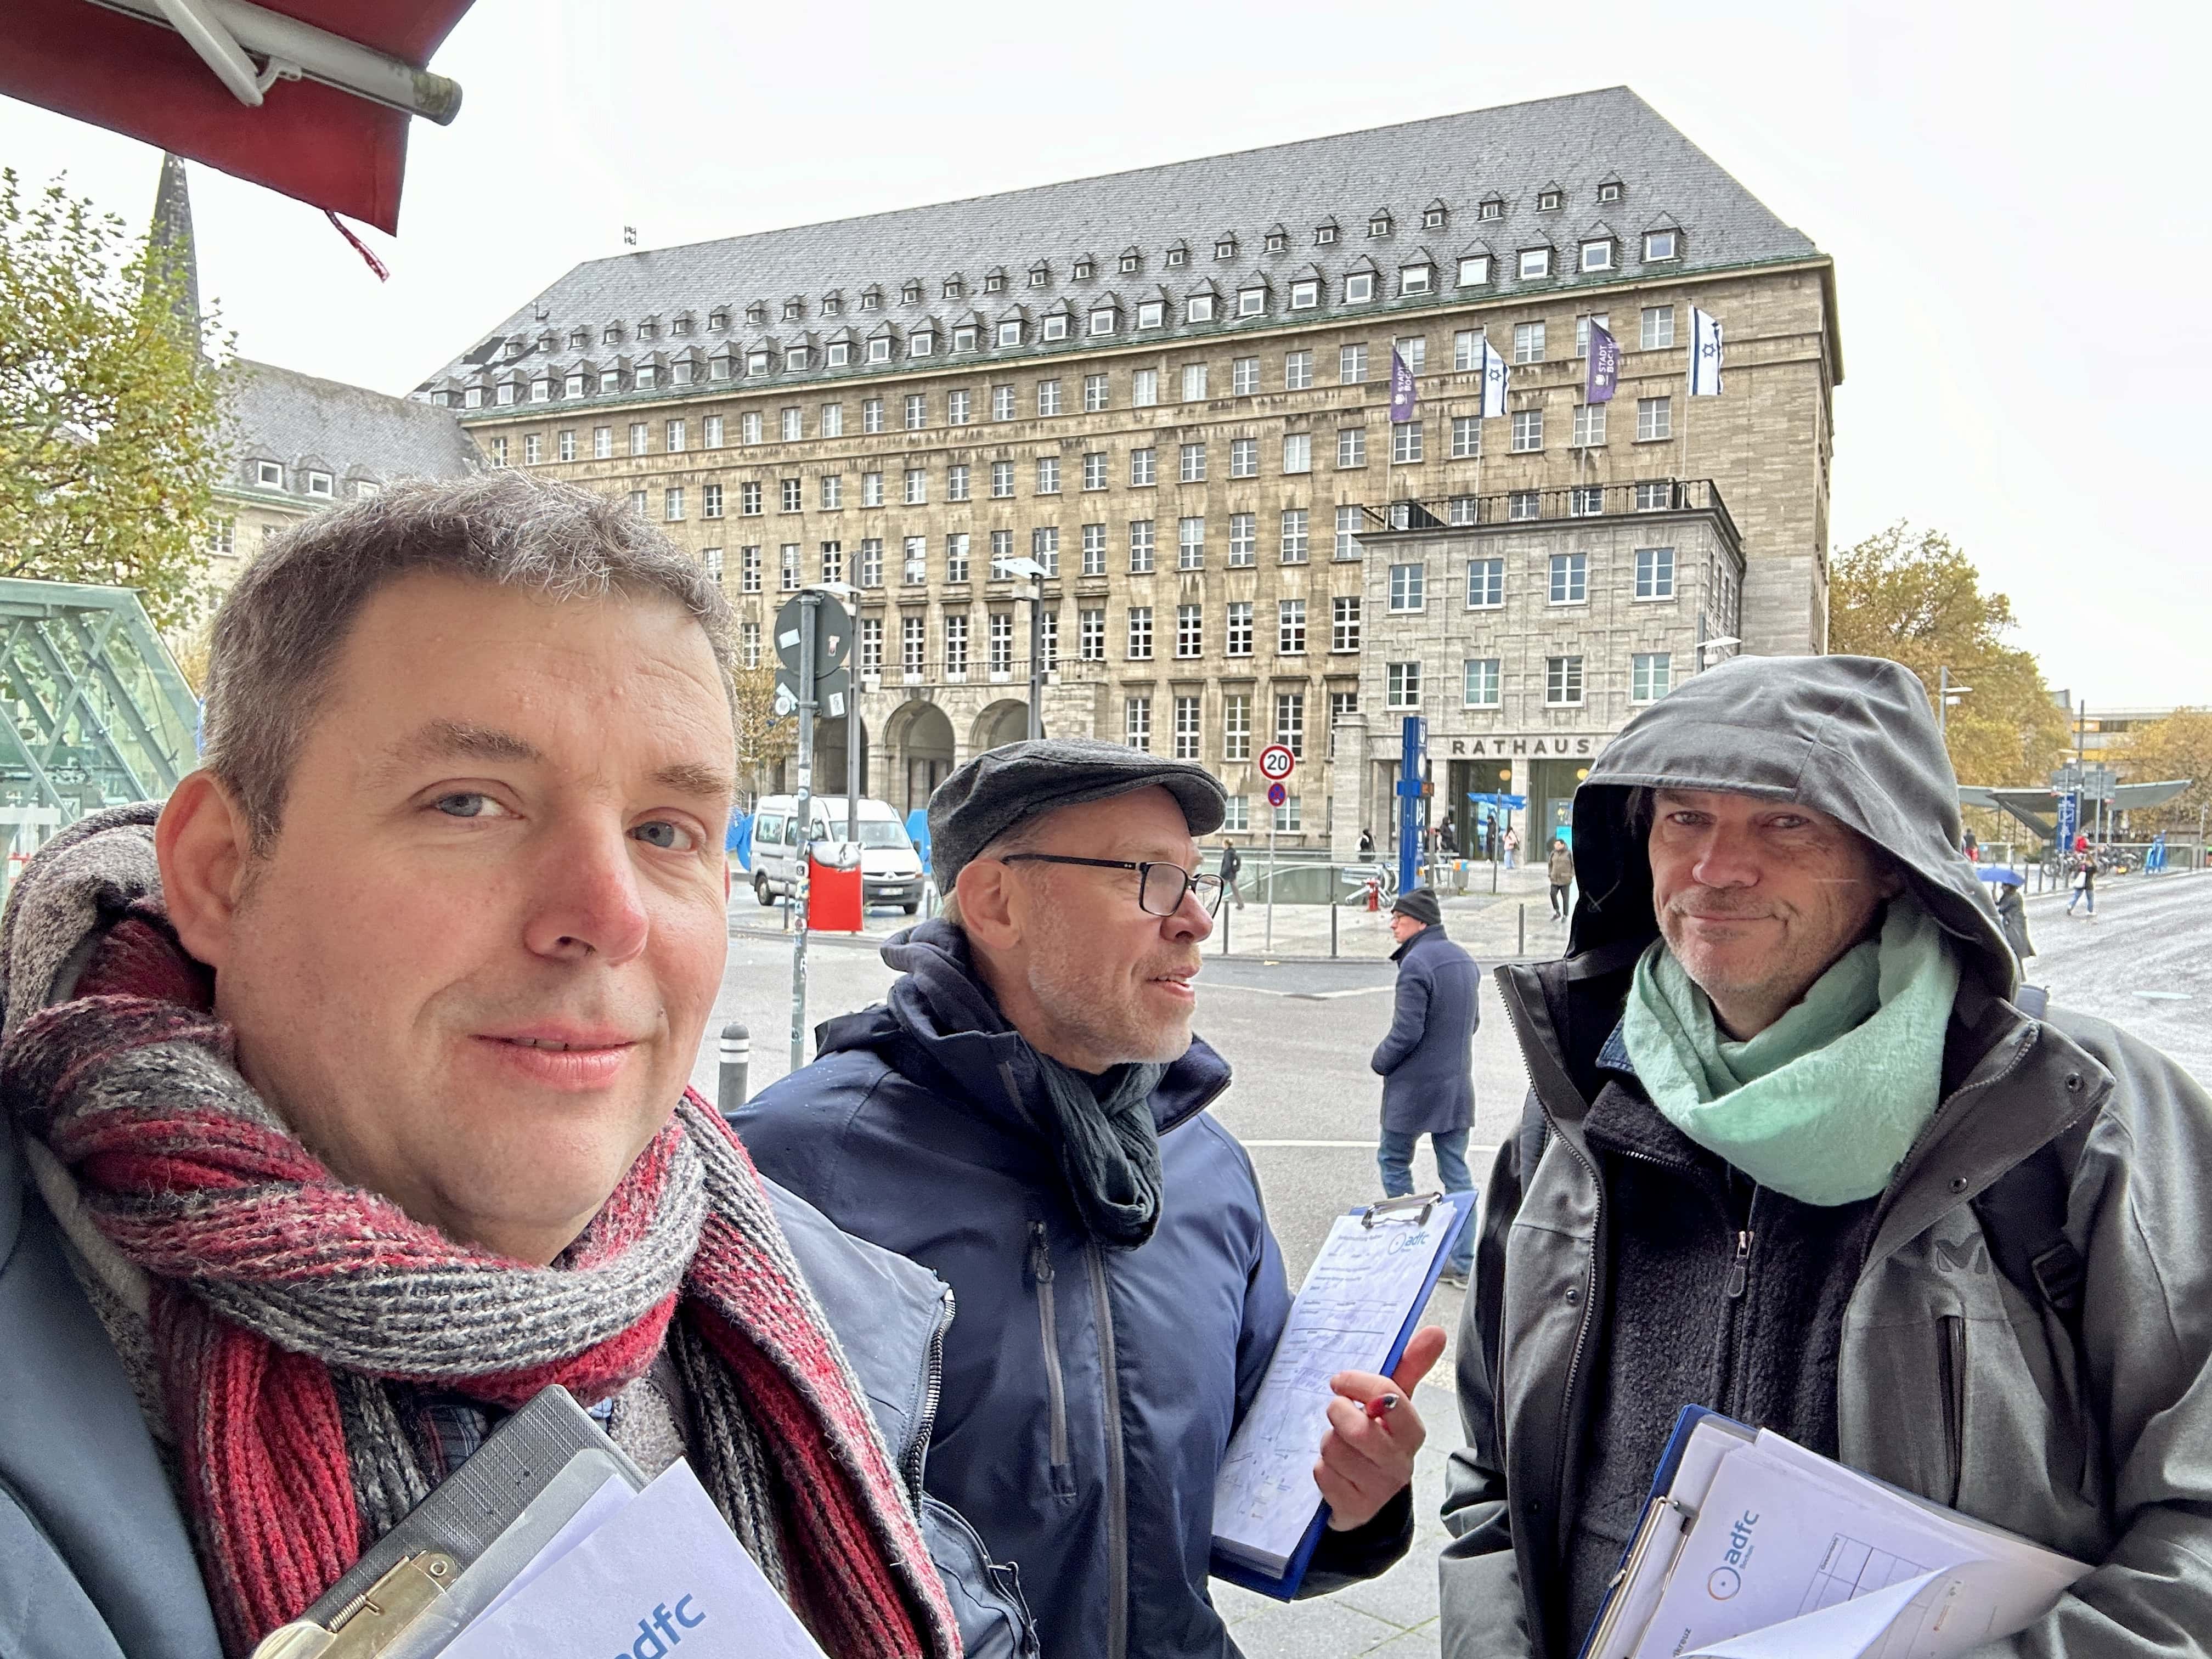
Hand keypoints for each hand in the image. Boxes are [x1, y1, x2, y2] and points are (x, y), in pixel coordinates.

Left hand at [1314, 1324, 1446, 1529]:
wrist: (1362, 1497)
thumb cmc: (1375, 1440)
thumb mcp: (1390, 1404)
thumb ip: (1410, 1366)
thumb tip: (1436, 1331)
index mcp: (1411, 1432)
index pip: (1390, 1398)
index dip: (1359, 1384)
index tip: (1340, 1381)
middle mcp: (1400, 1463)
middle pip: (1360, 1430)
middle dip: (1338, 1415)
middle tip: (1336, 1413)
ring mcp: (1379, 1490)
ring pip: (1336, 1451)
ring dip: (1327, 1443)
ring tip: (1336, 1446)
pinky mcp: (1356, 1509)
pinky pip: (1324, 1476)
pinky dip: (1320, 1469)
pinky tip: (1332, 1471)